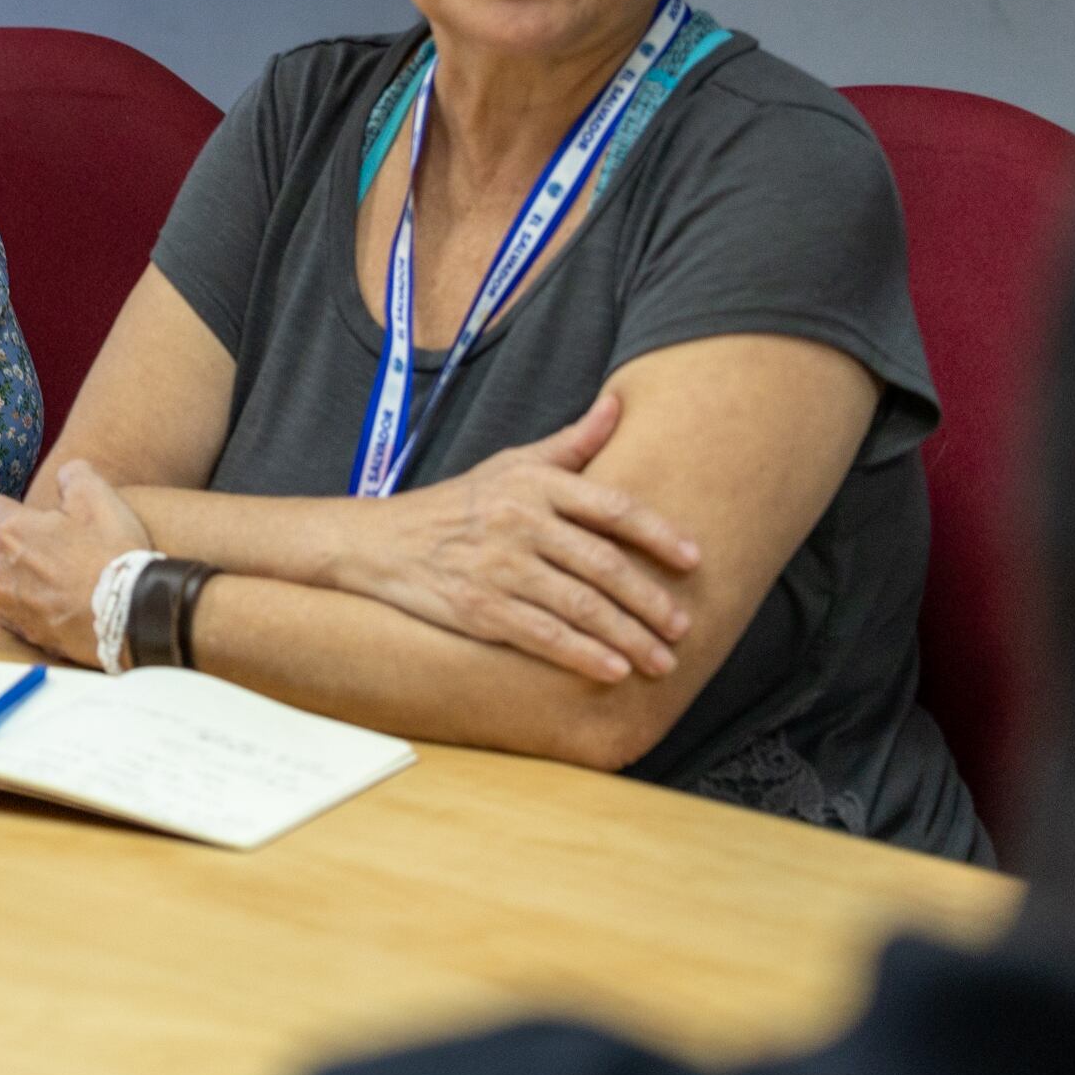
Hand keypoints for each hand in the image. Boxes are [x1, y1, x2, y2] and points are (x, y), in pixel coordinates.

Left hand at [0, 460, 152, 666]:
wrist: (130, 615)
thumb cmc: (111, 554)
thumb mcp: (99, 497)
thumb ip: (74, 475)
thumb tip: (65, 473)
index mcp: (11, 532)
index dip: (22, 509)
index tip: (44, 518)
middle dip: (9, 546)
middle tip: (46, 548)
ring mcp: (9, 607)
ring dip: (14, 578)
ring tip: (48, 578)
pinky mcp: (25, 634)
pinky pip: (12, 615)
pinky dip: (26, 608)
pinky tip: (52, 604)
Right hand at [329, 395, 702, 684]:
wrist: (381, 542)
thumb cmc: (458, 503)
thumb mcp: (510, 464)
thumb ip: (571, 443)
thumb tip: (619, 404)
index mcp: (533, 484)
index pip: (610, 506)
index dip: (657, 533)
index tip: (693, 559)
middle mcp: (519, 522)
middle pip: (602, 564)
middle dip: (650, 599)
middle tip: (684, 626)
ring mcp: (499, 567)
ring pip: (580, 606)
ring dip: (629, 636)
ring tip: (661, 659)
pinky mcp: (480, 608)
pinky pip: (544, 636)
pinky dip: (583, 655)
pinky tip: (614, 670)